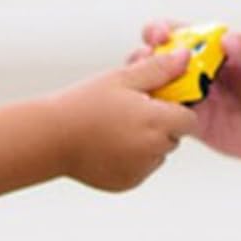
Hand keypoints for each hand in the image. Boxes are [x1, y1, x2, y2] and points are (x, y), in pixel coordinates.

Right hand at [53, 55, 195, 190]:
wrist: (51, 138)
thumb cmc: (84, 103)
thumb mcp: (122, 78)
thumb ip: (158, 69)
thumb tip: (185, 57)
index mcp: (156, 121)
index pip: (189, 119)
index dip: (176, 108)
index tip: (156, 100)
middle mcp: (153, 150)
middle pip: (174, 137)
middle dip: (161, 124)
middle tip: (132, 112)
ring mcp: (141, 169)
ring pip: (159, 153)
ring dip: (148, 142)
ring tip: (117, 128)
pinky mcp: (128, 183)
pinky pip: (142, 168)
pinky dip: (132, 158)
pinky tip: (109, 145)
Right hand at [135, 19, 240, 163]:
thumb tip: (228, 40)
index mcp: (212, 49)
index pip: (179, 34)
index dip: (163, 31)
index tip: (158, 34)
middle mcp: (197, 71)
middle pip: (160, 60)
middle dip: (145, 58)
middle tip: (142, 61)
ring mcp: (193, 98)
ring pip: (160, 89)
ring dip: (146, 88)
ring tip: (142, 90)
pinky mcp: (194, 124)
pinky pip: (170, 119)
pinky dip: (158, 116)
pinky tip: (152, 118)